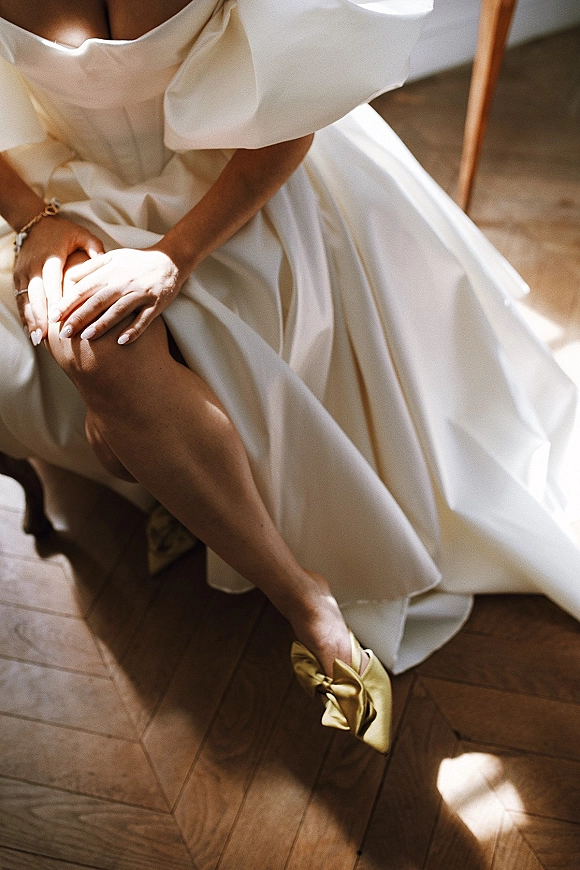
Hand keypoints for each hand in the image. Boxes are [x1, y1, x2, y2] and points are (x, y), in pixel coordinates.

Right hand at [13, 215, 103, 343]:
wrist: (34, 223)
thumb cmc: (63, 231)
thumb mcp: (81, 234)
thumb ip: (93, 247)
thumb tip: (106, 260)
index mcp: (50, 258)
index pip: (52, 283)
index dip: (54, 302)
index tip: (60, 319)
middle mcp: (33, 267)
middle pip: (37, 296)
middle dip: (40, 317)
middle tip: (47, 338)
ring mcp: (23, 274)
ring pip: (26, 301)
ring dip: (31, 321)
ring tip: (39, 340)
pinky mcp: (18, 279)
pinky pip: (21, 301)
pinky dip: (26, 317)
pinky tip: (33, 333)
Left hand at [50, 246, 182, 344]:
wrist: (170, 259)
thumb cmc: (137, 261)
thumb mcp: (112, 258)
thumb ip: (90, 267)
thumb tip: (68, 278)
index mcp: (110, 272)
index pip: (84, 289)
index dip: (68, 303)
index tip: (54, 317)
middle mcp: (123, 282)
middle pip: (97, 301)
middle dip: (79, 317)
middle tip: (64, 334)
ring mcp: (140, 294)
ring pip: (118, 310)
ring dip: (103, 324)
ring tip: (87, 337)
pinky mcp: (156, 303)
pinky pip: (144, 319)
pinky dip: (134, 330)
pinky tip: (122, 341)